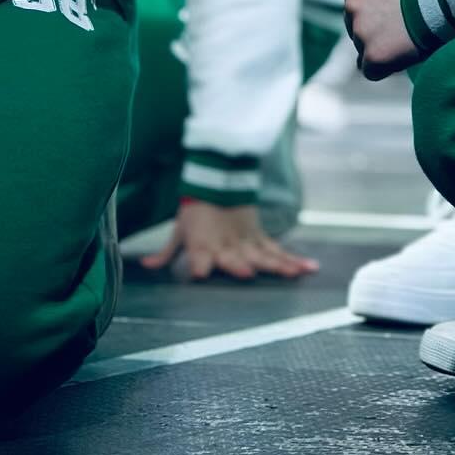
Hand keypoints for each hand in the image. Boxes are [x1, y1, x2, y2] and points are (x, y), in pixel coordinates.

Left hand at [139, 201, 319, 281]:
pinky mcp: (260, 236)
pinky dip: (294, 259)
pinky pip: (277, 250)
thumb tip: (145, 265)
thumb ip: (166, 252)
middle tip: (249, 273)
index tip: (202, 272)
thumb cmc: (197, 210)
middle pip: (235, 255)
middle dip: (241, 264)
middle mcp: (226, 243)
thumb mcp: (179, 230)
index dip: (201, 263)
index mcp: (203, 243)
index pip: (201, 254)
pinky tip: (308, 268)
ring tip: (295, 274)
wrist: (220, 179)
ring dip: (279, 265)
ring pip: (264, 254)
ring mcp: (247, 240)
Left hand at [345, 0, 423, 80]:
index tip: (395, 13)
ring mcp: (360, 32)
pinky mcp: (373, 56)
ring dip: (382, 48)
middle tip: (403, 30)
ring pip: (365, 49)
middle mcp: (351, 6)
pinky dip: (386, 68)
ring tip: (408, 41)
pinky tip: (405, 56)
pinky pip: (373, 70)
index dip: (378, 12)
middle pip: (357, 27)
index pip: (357, 5)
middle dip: (376, 31)